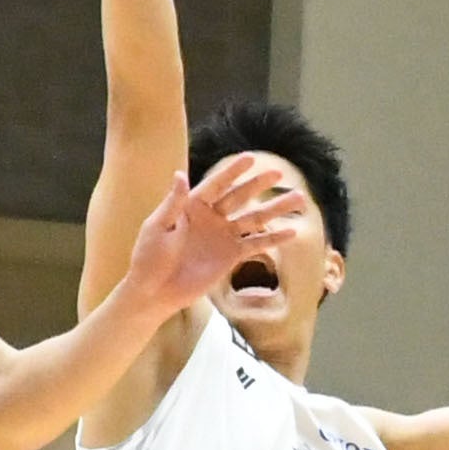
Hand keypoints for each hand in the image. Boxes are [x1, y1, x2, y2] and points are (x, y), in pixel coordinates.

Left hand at [124, 154, 304, 317]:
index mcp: (192, 205)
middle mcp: (211, 217)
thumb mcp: (157, 227)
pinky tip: (292, 232)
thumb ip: (173, 203)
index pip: (216, 184)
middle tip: (279, 172)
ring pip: (254, 218)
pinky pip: (256, 244)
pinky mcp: (230, 256)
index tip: (250, 158)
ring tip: (299, 199)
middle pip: (240, 197)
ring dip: (275, 209)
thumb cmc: (148, 258)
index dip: (232, 172)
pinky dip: (273, 239)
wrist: (154, 292)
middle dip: (259, 184)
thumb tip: (180, 174)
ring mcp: (223, 236)